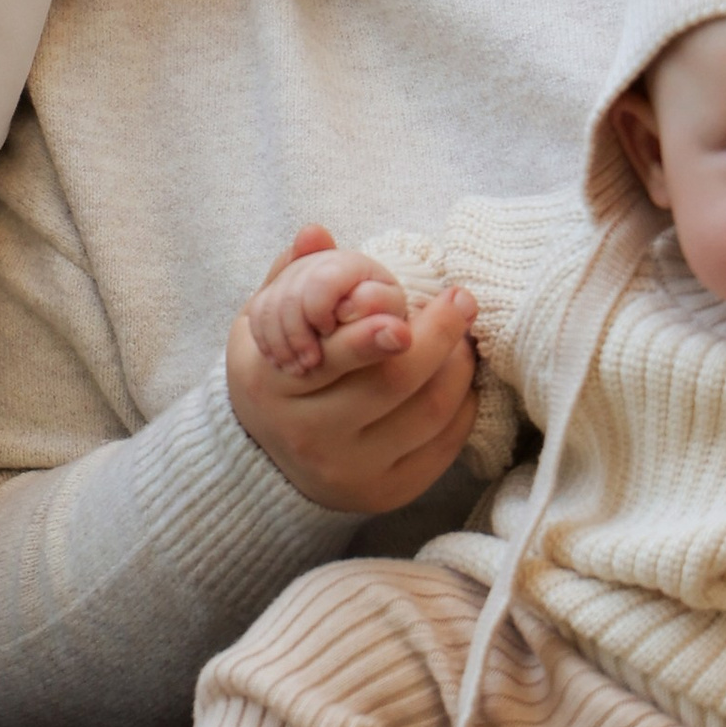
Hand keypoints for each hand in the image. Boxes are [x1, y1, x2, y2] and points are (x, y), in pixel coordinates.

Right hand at [227, 225, 480, 517]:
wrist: (262, 459)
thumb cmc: (276, 374)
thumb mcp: (262, 322)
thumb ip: (291, 277)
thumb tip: (317, 232)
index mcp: (273, 384)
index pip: (338, 354)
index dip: (387, 324)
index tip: (432, 292)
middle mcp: (307, 434)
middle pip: (393, 382)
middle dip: (441, 336)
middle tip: (462, 302)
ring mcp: (347, 470)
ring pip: (427, 414)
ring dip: (459, 369)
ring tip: (463, 339)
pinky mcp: (382, 493)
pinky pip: (441, 447)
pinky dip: (463, 407)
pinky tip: (461, 381)